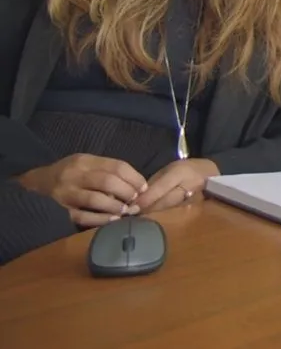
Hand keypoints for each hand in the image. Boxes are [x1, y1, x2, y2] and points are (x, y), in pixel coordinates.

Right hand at [17, 154, 147, 226]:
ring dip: (115, 206)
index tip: (144, 188)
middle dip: (127, 192)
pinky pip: (83, 216)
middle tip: (136, 201)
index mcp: (85, 160)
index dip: (134, 178)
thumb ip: (107, 170)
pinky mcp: (60, 210)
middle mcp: (74, 175)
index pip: (116, 166)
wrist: (36, 183)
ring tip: (126, 211)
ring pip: (95, 199)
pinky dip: (100, 219)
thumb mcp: (87, 163)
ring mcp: (66, 193)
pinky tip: (112, 220)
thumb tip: (135, 184)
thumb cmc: (69, 173)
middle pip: (108, 182)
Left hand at [134, 158, 218, 213]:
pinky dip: (166, 218)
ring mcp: (196, 198)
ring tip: (141, 219)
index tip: (131, 208)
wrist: (211, 173)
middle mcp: (190, 185)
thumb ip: (155, 184)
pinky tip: (156, 221)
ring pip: (171, 210)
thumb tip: (138, 199)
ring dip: (155, 215)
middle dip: (148, 209)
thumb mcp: (169, 170)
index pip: (160, 188)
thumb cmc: (186, 169)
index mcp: (181, 172)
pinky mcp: (198, 208)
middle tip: (132, 215)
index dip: (145, 199)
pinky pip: (178, 214)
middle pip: (166, 202)